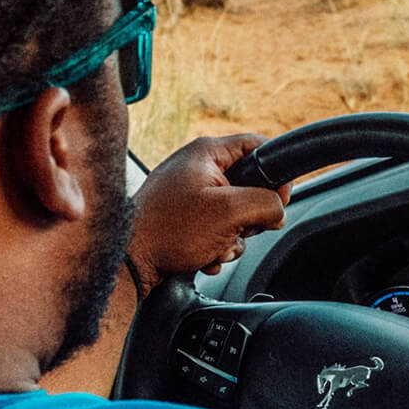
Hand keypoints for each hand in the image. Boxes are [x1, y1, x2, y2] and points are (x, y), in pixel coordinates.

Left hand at [128, 135, 290, 292]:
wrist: (129, 262)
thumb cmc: (169, 230)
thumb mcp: (231, 212)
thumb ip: (267, 204)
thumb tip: (278, 211)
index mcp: (207, 153)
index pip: (259, 146)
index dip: (277, 174)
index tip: (279, 200)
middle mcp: (196, 168)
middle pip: (249, 185)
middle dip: (251, 216)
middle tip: (240, 228)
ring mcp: (188, 193)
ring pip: (235, 213)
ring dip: (234, 237)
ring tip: (216, 246)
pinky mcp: (183, 217)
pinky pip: (217, 229)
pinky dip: (217, 245)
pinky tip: (204, 255)